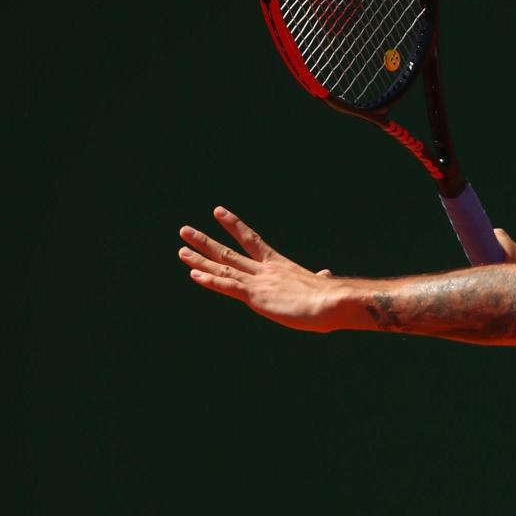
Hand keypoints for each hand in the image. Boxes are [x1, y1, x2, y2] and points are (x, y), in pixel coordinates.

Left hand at [179, 207, 338, 332]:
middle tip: (185, 230)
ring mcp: (259, 283)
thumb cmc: (330, 299)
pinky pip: (229, 287)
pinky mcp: (257, 297)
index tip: (218, 211)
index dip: (234, 226)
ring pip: (224, 267)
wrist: (333, 304)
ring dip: (200, 260)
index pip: (252, 241)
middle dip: (205, 242)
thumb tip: (325, 273)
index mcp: (279, 266)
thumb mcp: (319, 284)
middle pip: (230, 252)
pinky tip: (194, 275)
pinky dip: (211, 281)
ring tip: (181, 249)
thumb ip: (318, 278)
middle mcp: (265, 270)